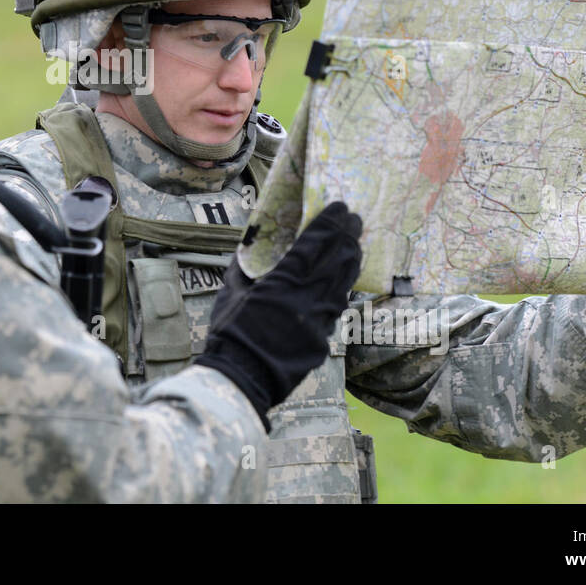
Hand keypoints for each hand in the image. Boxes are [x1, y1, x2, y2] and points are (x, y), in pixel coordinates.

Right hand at [195, 202, 361, 427]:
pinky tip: (344, 281)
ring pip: (345, 283)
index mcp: (283, 281)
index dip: (329, 223)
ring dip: (351, 260)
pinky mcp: (324, 339)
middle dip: (348, 235)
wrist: (242, 378)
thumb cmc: (230, 333)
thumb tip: (248, 250)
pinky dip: (342, 289)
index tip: (339, 207)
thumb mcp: (230, 294)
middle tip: (354, 219)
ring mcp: (320, 319)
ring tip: (355, 244)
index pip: (314, 244)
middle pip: (338, 259)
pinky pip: (338, 308)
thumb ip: (243, 270)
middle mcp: (308, 297)